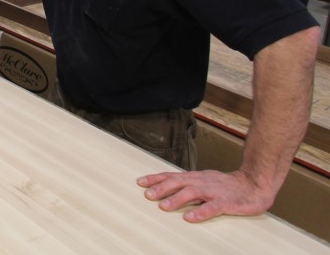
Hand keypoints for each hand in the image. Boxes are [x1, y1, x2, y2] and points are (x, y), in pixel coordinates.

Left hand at [137, 169, 274, 222]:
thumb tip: (166, 189)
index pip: (172, 176)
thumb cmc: (226, 185)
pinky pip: (212, 207)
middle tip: (147, 195)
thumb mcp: (204, 181)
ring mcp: (214, 191)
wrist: (254, 185)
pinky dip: (200, 212)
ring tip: (163, 206)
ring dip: (176, 199)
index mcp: (195, 177)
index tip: (140, 182)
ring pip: (192, 193)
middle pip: (178, 182)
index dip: (156, 178)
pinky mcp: (226, 202)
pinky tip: (190, 217)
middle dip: (161, 188)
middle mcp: (202, 182)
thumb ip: (187, 185)